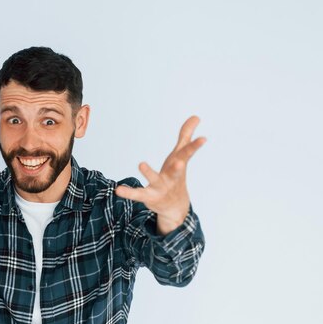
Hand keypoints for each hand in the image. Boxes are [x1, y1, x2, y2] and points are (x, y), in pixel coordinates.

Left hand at [114, 115, 205, 235]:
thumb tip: (196, 116)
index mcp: (179, 165)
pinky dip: (128, 192)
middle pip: (176, 170)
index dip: (195, 146)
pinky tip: (118, 190)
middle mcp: (172, 177)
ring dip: (149, 173)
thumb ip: (185, 136)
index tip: (203, 139)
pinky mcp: (148, 196)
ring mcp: (160, 187)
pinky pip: (137, 194)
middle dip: (178, 166)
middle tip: (179, 162)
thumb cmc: (176, 176)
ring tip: (141, 164)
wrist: (175, 207)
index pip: (187, 154)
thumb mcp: (180, 156)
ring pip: (155, 180)